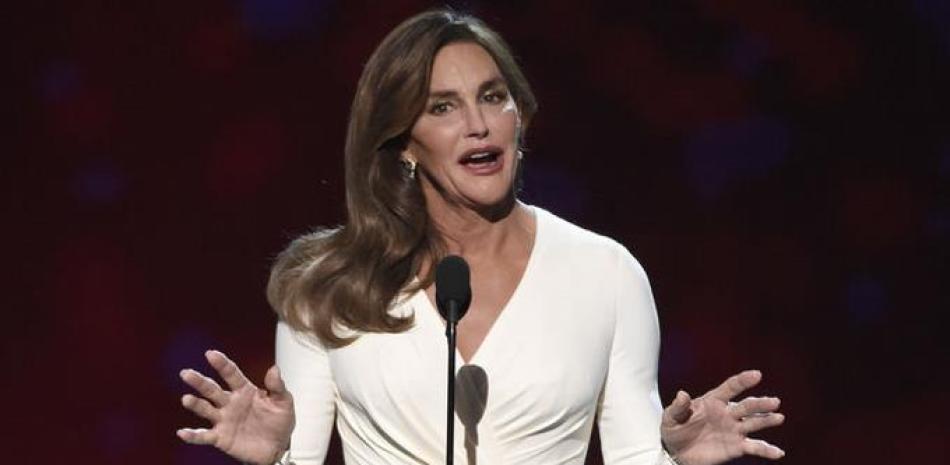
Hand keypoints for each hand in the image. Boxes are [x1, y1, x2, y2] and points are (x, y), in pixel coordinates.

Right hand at [177, 350, 294, 464]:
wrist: (278, 447)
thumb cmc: (279, 422)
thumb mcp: (283, 402)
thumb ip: (277, 386)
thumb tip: (274, 368)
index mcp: (245, 391)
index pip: (231, 374)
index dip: (221, 364)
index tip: (211, 354)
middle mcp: (230, 403)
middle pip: (212, 390)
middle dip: (200, 382)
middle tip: (186, 373)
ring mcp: (224, 420)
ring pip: (205, 409)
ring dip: (195, 404)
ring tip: (186, 399)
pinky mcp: (221, 438)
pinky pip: (204, 436)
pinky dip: (193, 435)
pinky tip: (183, 432)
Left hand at [660, 370, 784, 464]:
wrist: (676, 452)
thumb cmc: (674, 430)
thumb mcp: (671, 417)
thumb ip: (678, 407)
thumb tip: (682, 394)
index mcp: (713, 401)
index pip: (730, 387)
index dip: (743, 381)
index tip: (756, 375)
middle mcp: (727, 413)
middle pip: (747, 406)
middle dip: (760, 403)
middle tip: (774, 401)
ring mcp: (734, 430)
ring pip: (754, 423)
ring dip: (767, 420)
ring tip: (778, 417)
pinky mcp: (737, 447)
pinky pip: (754, 447)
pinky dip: (766, 450)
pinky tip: (778, 453)